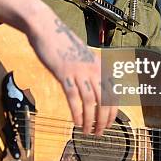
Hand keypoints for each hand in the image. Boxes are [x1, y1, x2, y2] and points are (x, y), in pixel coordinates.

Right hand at [27, 11, 117, 135]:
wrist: (46, 28)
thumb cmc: (63, 43)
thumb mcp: (83, 56)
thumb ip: (90, 70)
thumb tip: (94, 87)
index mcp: (100, 65)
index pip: (113, 93)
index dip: (112, 111)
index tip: (109, 124)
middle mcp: (94, 69)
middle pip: (105, 100)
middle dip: (104, 119)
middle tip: (100, 133)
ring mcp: (79, 71)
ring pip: (90, 101)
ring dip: (90, 120)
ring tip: (88, 132)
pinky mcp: (64, 73)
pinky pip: (74, 97)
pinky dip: (77, 113)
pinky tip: (76, 123)